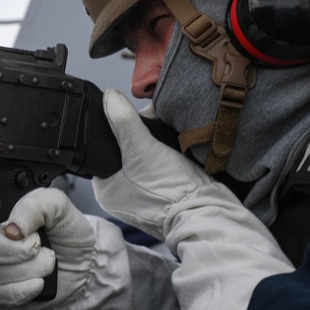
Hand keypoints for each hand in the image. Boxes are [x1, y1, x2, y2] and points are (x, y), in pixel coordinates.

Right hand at [0, 187, 96, 309]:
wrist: (83, 263)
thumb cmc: (66, 232)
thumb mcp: (58, 206)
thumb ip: (35, 205)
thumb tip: (13, 227)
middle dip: (15, 249)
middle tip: (40, 245)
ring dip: (28, 270)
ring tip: (47, 262)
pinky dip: (23, 291)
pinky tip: (38, 283)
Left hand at [93, 89, 217, 239]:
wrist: (206, 213)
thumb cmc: (169, 192)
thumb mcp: (143, 150)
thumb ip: (124, 122)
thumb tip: (110, 97)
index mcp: (105, 188)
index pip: (103, 147)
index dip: (117, 126)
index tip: (131, 111)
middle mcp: (121, 193)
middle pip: (125, 149)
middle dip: (140, 131)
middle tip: (153, 118)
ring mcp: (142, 194)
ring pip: (145, 155)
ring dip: (155, 140)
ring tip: (165, 127)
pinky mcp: (164, 193)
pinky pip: (160, 164)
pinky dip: (166, 151)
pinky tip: (175, 141)